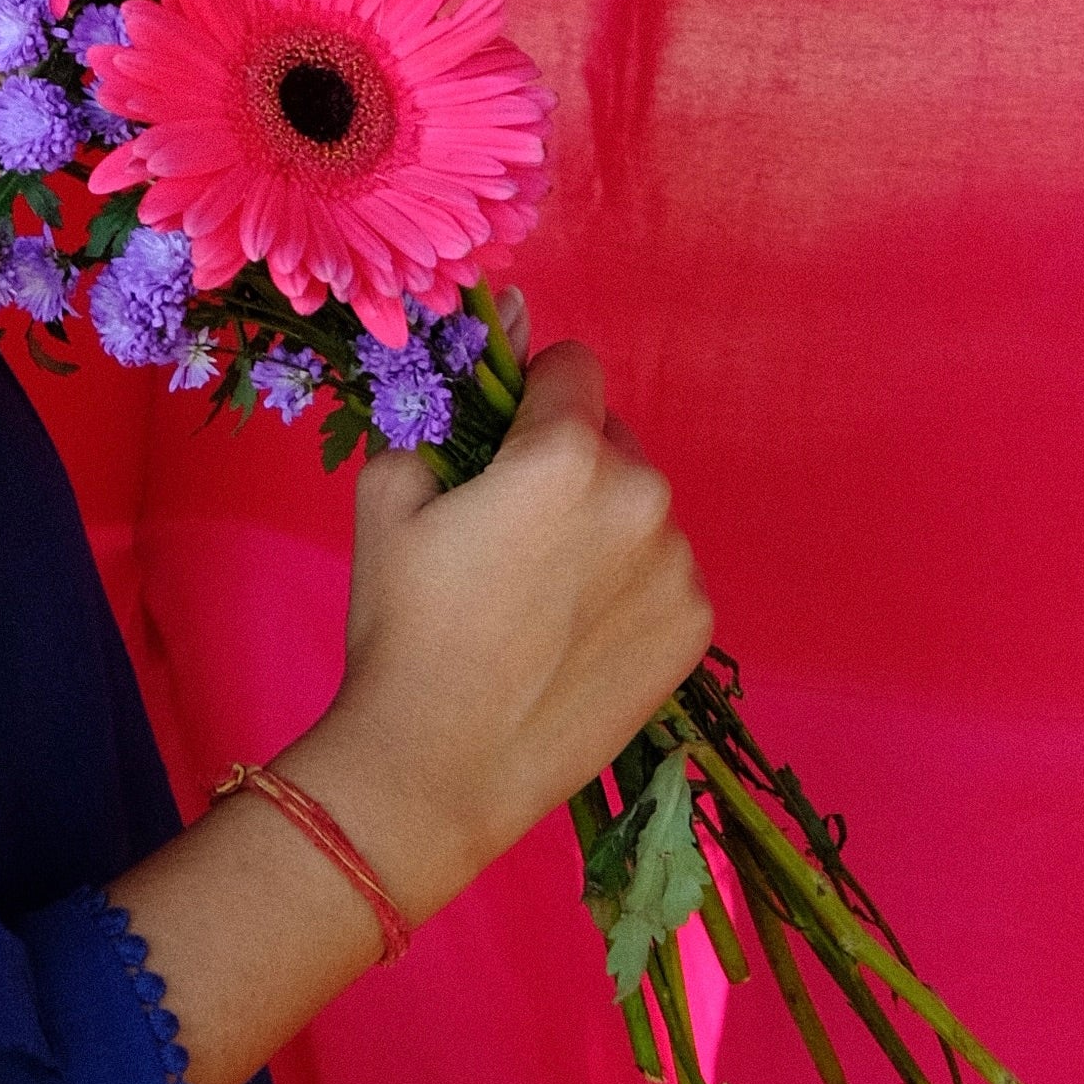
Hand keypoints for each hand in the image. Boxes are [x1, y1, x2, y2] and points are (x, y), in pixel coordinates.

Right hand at [299, 337, 711, 927]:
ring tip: (540, 600)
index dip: (530, 396)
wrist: (436, 766)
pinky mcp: (695, 629)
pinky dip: (628, 589)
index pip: (572, 365)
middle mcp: (641, 498)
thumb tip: (506, 318)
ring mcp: (677, 568)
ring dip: (602, 529)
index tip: (502, 442)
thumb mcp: (388, 493)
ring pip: (640, 512)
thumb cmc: (402, 626)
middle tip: (512, 536)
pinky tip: (574, 638)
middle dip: (568, 466)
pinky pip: (663, 575)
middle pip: (611, 441)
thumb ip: (449, 400)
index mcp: (565, 455)